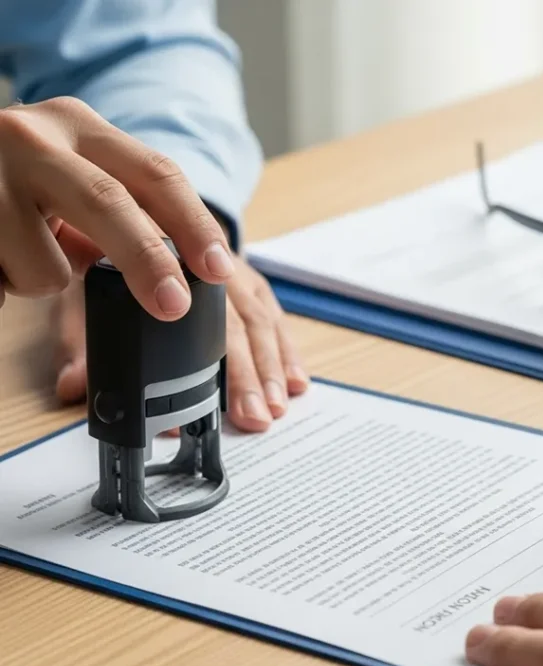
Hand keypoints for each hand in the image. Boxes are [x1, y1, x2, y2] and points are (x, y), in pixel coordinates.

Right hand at [0, 97, 233, 313]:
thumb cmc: (15, 183)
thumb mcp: (71, 178)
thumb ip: (120, 212)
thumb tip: (181, 278)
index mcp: (78, 125)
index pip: (156, 173)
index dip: (194, 225)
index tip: (220, 270)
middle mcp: (31, 137)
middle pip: (108, 203)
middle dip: (147, 261)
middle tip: (174, 306)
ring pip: (46, 266)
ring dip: (41, 280)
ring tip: (16, 252)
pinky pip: (0, 284)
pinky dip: (2, 286)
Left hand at [52, 257, 308, 431]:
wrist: (138, 204)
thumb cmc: (110, 252)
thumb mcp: (81, 289)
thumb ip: (79, 339)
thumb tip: (75, 386)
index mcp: (162, 254)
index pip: (183, 306)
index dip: (191, 352)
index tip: (189, 396)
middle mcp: (206, 258)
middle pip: (232, 316)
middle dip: (244, 372)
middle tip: (251, 414)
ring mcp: (234, 267)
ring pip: (260, 317)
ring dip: (271, 366)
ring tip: (276, 406)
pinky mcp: (251, 279)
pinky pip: (275, 315)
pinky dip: (287, 349)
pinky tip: (297, 380)